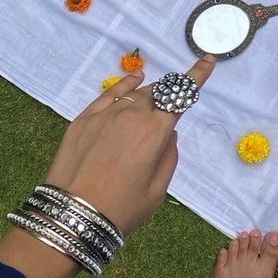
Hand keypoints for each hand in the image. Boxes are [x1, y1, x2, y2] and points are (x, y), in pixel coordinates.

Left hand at [44, 55, 214, 234]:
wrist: (70, 218)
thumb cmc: (120, 210)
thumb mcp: (157, 192)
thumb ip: (169, 157)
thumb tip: (168, 134)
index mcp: (154, 132)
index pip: (181, 96)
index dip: (196, 76)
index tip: (208, 60)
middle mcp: (132, 115)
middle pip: (158, 93)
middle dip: (169, 94)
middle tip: (171, 104)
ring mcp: (105, 114)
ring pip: (135, 94)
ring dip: (149, 94)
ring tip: (154, 99)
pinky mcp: (84, 118)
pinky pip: (109, 94)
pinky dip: (125, 84)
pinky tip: (134, 79)